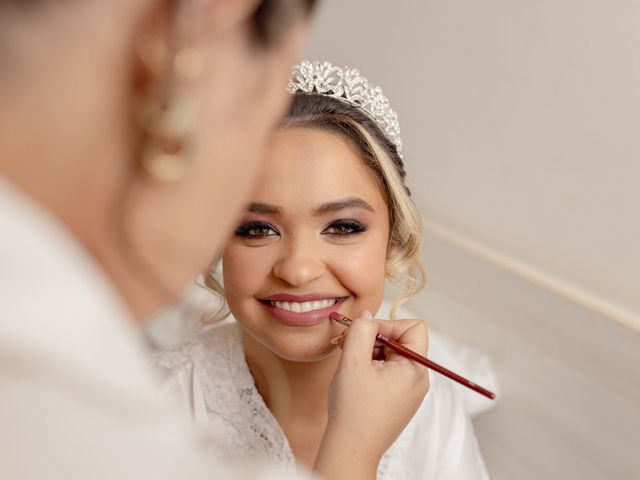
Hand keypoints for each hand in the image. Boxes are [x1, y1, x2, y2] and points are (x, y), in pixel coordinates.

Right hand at [314, 311, 428, 478]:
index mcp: (415, 369)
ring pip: (390, 355)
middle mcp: (417, 379)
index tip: (364, 333)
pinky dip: (369, 367)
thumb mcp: (353, 361)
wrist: (350, 450)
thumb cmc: (353, 410)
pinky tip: (351, 374)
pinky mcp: (397, 400)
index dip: (388, 324)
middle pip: (400, 340)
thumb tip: (367, 316)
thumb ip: (361, 331)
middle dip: (372, 337)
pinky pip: (387, 372)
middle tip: (345, 342)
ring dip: (367, 351)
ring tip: (344, 359)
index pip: (414, 328)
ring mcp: (408, 391)